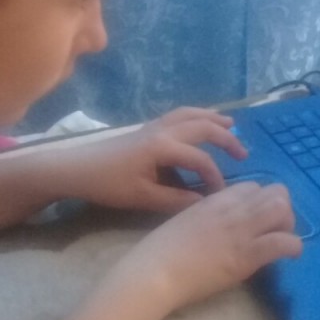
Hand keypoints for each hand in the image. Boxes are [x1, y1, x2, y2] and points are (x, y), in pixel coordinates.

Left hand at [43, 107, 246, 212]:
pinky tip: (200, 124)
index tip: (221, 195)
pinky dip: (195, 116)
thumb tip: (205, 204)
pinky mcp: (146, 129)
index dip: (215, 177)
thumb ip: (177, 201)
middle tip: (243, 154)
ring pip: (190, 114)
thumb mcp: (143, 198)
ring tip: (230, 124)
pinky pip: (178, 116)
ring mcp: (154, 126)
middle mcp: (163, 131)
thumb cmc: (108, 185)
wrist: (76, 170)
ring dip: (212, 119)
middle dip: (226, 138)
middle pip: (203, 127)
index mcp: (163, 147)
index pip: (201, 159)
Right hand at [125, 181, 302, 310]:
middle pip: (275, 192)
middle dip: (281, 210)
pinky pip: (284, 242)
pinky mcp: (247, 255)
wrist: (154, 271)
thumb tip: (221, 226)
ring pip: (283, 210)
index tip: (257, 218)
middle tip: (275, 229)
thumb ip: (207, 217)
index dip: (260, 201)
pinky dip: (293, 246)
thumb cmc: (161, 251)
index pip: (253, 186)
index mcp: (215, 200)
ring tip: (282, 241)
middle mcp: (232, 209)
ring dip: (288, 225)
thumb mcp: (186, 220)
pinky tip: (290, 255)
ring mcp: (241, 230)